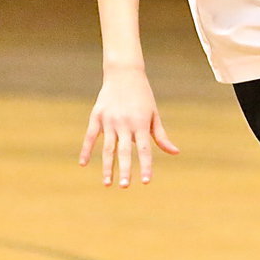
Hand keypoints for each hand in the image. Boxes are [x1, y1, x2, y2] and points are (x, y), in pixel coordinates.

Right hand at [79, 66, 178, 187]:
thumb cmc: (143, 95)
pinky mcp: (97, 115)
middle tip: (124, 187)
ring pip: (107, 148)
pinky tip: (83, 164)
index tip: (146, 181)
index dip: (145, 166)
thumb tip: (176, 153)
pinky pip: (90, 136)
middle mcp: (124, 123)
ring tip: (107, 183)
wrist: (124, 72)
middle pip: (124, 151)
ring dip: (107, 166)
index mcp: (141, 123)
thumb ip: (161, 136)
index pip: (144, 149)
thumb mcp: (154, 114)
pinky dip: (86, 150)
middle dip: (124, 170)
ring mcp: (109, 120)